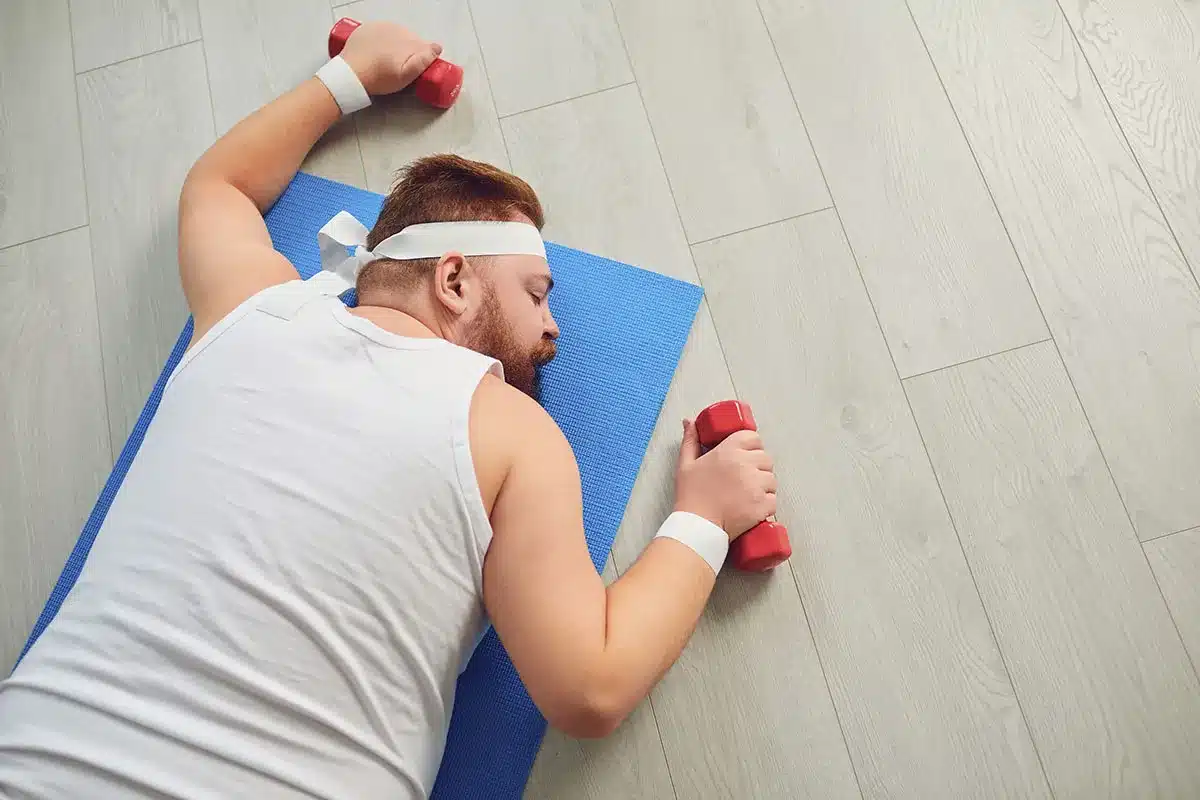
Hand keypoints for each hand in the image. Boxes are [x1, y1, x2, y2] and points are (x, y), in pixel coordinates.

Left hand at [339, 21, 442, 95]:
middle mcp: (397, 29)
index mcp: (409, 41)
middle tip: (397, 68)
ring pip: (397, 35)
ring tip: (386, 61)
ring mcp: (382, 26)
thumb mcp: (406, 76)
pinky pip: (381, 32)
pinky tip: (377, 52)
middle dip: (408, 53)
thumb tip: (437, 47)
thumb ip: (424, 60)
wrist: (351, 74)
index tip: (413, 70)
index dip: (421, 60)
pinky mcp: (368, 27)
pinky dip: (382, 40)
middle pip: (410, 41)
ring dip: (395, 46)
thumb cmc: (378, 78)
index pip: (424, 47)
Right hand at [673, 418, 777, 538]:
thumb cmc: (691, 496)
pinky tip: (753, 507)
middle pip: (766, 458)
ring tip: (749, 494)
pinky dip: (767, 505)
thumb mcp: (686, 464)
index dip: (752, 446)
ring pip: (772, 479)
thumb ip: (690, 440)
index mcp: (728, 450)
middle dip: (759, 467)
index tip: (746, 455)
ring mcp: (756, 485)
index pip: (754, 438)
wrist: (697, 526)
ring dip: (764, 486)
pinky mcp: (763, 505)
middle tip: (746, 478)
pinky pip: (774, 500)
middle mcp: (745, 464)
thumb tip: (690, 422)